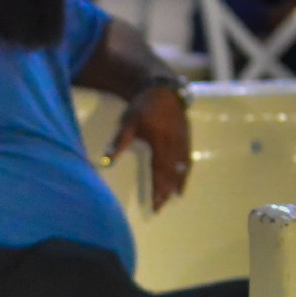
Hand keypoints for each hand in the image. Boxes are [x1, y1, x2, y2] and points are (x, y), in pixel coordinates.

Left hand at [107, 87, 189, 210]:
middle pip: (171, 173)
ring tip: (174, 197)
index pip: (159, 171)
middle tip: (161, 207)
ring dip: (178, 183)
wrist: (162, 89)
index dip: (157, 189)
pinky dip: (186, 170)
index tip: (155, 204)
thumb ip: (119, 143)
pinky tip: (184, 178)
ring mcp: (183, 140)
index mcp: (160, 143)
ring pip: (182, 166)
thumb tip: (107, 161)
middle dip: (166, 191)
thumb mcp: (128, 123)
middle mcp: (175, 144)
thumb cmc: (142, 107)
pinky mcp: (187, 136)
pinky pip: (188, 157)